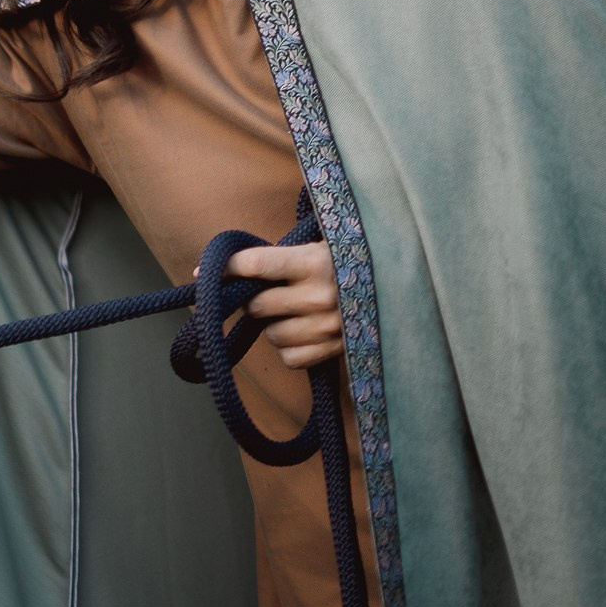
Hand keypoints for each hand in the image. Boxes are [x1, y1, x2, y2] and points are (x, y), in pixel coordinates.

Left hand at [204, 238, 343, 369]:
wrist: (398, 286)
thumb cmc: (343, 263)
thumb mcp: (314, 249)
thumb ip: (272, 258)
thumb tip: (207, 270)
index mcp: (314, 262)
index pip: (253, 264)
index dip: (226, 268)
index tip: (207, 271)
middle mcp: (322, 295)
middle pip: (256, 305)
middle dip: (253, 300)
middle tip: (265, 293)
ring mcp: (330, 327)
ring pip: (271, 334)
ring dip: (273, 325)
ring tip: (293, 312)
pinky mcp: (337, 351)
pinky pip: (289, 357)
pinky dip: (290, 348)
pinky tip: (305, 331)